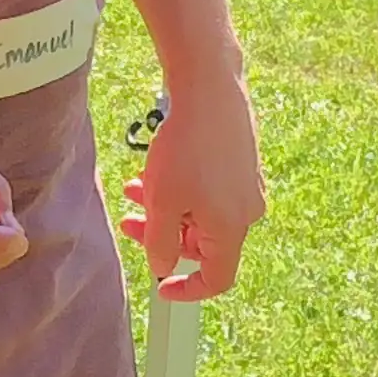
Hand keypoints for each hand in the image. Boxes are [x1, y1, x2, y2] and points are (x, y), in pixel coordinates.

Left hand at [122, 66, 265, 301]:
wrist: (209, 87)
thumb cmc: (187, 146)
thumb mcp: (163, 201)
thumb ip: (160, 242)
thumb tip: (163, 265)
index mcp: (232, 228)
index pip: (218, 278)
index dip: (188, 288)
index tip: (162, 285)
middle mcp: (247, 211)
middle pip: (204, 242)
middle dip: (163, 235)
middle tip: (130, 221)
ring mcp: (247, 186)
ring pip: (201, 213)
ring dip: (167, 207)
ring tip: (134, 190)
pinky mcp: (243, 164)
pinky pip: (210, 190)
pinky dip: (182, 189)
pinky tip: (154, 171)